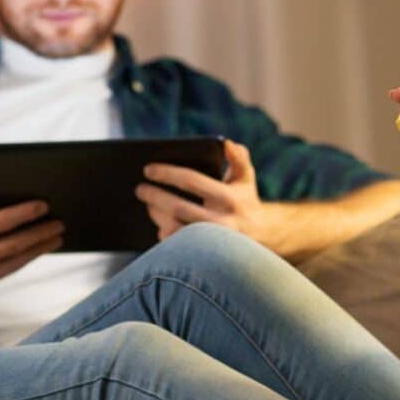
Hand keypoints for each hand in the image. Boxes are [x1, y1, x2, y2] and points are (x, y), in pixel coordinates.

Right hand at [0, 172, 63, 284]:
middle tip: (60, 222)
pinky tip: (40, 249)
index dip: (22, 214)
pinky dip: (26, 259)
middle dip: (39, 234)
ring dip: (39, 249)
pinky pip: (8, 271)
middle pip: (12, 245)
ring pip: (14, 262)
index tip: (43, 205)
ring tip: (58, 237)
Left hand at [135, 140, 270, 243]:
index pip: (192, 181)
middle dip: (155, 196)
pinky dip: (163, 232)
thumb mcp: (246, 177)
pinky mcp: (203, 255)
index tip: (148, 169)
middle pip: (178, 208)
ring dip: (156, 214)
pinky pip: (175, 245)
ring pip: (174, 228)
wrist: (260, 234)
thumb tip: (227, 144)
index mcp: (229, 198)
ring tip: (147, 203)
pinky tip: (158, 221)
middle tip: (139, 188)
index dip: (167, 174)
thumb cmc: (244, 198)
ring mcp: (211, 242)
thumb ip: (239, 158)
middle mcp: (221, 221)